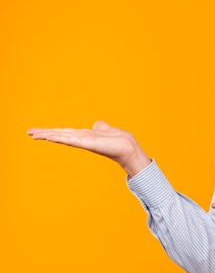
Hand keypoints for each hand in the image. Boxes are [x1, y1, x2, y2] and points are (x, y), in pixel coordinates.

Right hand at [27, 121, 150, 176]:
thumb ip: (101, 127)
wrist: (128, 147)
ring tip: (34, 134)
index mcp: (85, 135)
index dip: (52, 131)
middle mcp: (82, 138)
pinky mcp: (87, 143)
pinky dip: (60, 138)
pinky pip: (71, 139)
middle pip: (60, 134)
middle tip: (29, 132)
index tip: (38, 131)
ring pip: (62, 136)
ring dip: (48, 135)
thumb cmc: (119, 140)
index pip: (65, 132)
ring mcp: (83, 141)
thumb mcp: (107, 129)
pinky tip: (50, 137)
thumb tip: (97, 124)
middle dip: (45, 133)